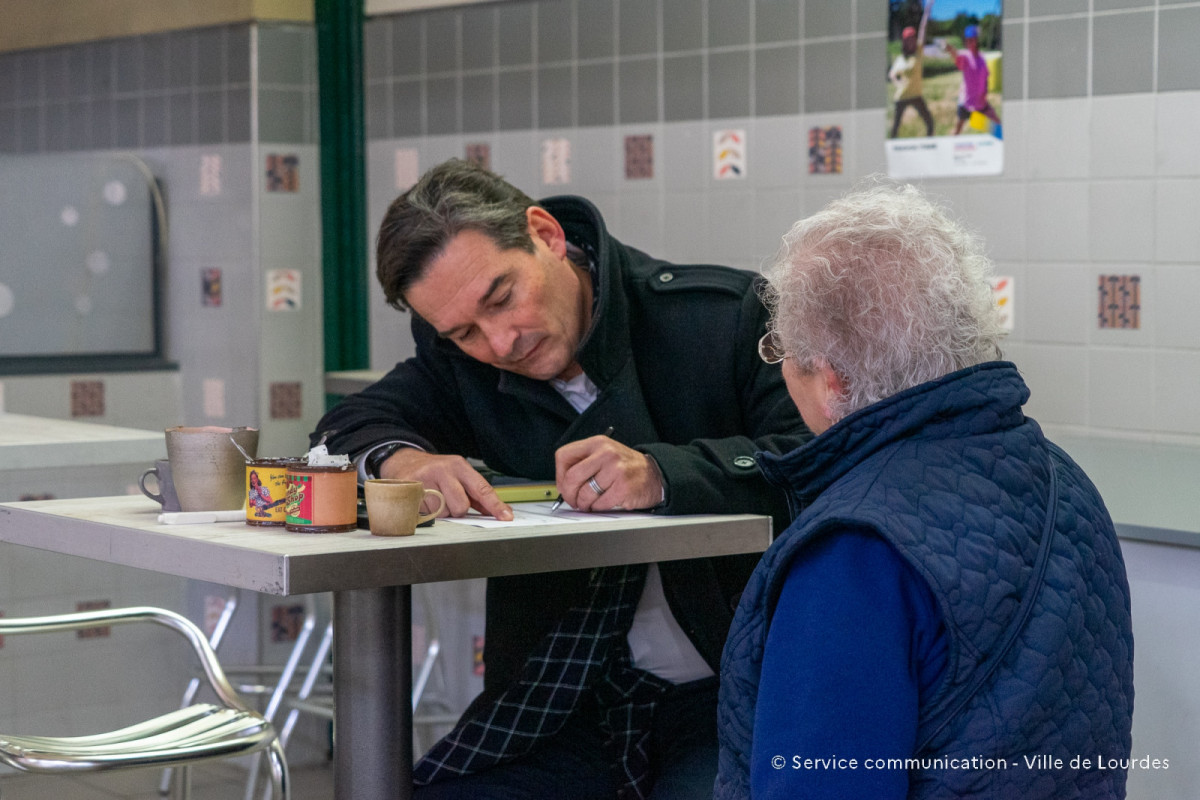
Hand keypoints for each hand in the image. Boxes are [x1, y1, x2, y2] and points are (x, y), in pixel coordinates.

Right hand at [378, 448, 512, 520]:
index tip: (505, 516)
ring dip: (439, 513)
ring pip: (442, 513)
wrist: (404, 462)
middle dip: (456, 510)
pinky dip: (424, 513)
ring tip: (432, 500)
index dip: (495, 505)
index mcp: (459, 466)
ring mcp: (425, 478)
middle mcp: (443, 470)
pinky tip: (422, 502)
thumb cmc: (435, 472)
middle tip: (447, 501)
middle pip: (460, 506)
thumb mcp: (458, 475)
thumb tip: (495, 511)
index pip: (481, 488)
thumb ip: (476, 494)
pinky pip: (424, 514)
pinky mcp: (409, 489)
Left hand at [554, 436, 663, 512]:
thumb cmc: (626, 467)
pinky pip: (600, 504)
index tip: (564, 484)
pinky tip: (605, 502)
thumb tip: (562, 485)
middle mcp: (606, 453)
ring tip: (590, 503)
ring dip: (584, 504)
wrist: (654, 474)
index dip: (559, 475)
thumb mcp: (604, 455)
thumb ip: (583, 463)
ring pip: (585, 493)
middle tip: (574, 500)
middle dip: (569, 494)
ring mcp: (616, 469)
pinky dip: (599, 507)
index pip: (563, 456)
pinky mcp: (623, 487)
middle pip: (571, 477)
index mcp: (597, 443)